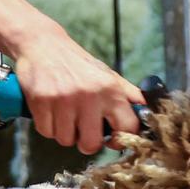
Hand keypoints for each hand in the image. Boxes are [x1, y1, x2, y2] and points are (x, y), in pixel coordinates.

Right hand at [15, 24, 145, 154]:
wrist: (43, 44)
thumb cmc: (78, 64)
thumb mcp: (107, 75)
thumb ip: (128, 95)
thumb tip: (148, 111)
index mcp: (110, 89)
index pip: (126, 128)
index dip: (120, 139)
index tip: (113, 138)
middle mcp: (89, 95)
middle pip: (91, 144)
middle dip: (87, 141)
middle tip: (84, 128)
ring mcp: (63, 99)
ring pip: (66, 140)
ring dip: (66, 132)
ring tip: (66, 114)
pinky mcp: (41, 102)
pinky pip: (47, 133)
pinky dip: (49, 126)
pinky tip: (52, 110)